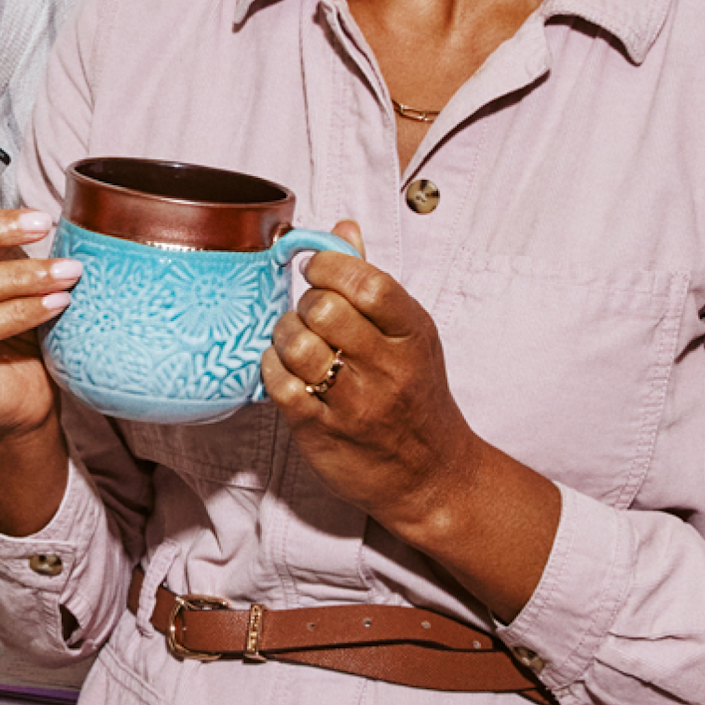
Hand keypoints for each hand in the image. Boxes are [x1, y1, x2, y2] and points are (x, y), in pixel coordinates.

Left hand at [263, 221, 472, 530]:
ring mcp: (355, 403)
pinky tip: (285, 368)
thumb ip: (372, 282)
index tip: (316, 269)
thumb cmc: (416, 397)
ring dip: (285, 334)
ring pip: (298, 344)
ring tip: (295, 340)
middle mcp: (388, 368)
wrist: (431, 476)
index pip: (368, 282)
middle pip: (325, 310)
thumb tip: (343, 228)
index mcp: (413, 333)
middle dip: (306, 302)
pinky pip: (279, 383)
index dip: (330, 266)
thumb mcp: (411, 336)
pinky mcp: (321, 431)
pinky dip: (273, 367)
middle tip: (310, 314)